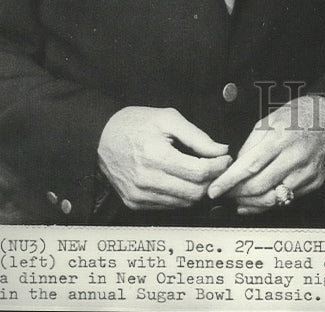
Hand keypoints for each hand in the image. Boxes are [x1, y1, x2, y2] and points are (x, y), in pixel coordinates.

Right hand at [97, 106, 230, 209]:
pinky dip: (181, 196)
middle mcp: (146, 180)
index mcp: (156, 155)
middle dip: (211, 180)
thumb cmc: (135, 124)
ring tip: (200, 172)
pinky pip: (168, 206)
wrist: (100, 137)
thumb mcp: (168, 118)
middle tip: (216, 166)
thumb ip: (197, 136)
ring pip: (183, 203)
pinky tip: (181, 180)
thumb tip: (220, 150)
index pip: (199, 172)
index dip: (218, 166)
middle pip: (194, 192)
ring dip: (198, 190)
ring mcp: (139, 195)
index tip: (224, 158)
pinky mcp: (134, 203)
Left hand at [207, 94, 324, 214]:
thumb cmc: (299, 115)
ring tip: (238, 200)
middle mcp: (295, 156)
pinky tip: (258, 200)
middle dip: (237, 194)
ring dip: (251, 203)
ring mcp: (307, 171)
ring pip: (273, 198)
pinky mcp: (314, 182)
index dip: (230, 181)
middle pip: (259, 185)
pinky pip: (287, 199)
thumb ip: (252, 143)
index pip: (250, 165)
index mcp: (281, 137)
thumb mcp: (270, 119)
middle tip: (224, 194)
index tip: (215, 190)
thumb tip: (237, 165)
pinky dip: (269, 203)